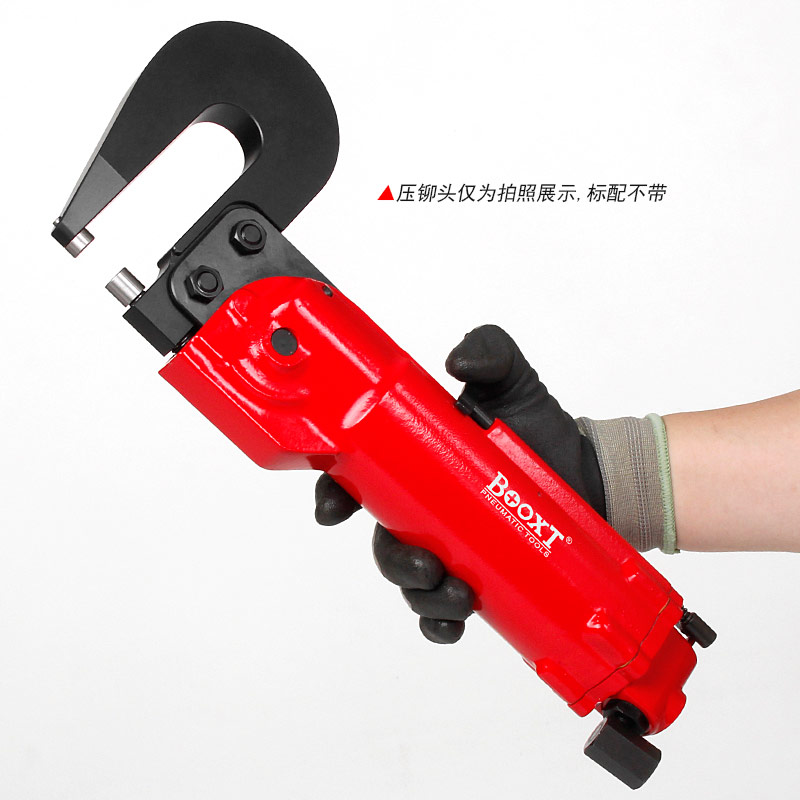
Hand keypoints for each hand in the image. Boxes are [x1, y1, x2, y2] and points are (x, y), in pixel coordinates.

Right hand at [314, 324, 604, 642]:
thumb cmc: (544, 429)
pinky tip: (455, 621)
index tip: (334, 510)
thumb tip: (456, 365)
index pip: (358, 481)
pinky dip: (439, 623)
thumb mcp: (514, 382)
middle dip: (391, 561)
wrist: (592, 476)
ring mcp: (450, 547)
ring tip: (456, 594)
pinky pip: (441, 611)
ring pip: (409, 582)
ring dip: (421, 596)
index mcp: (416, 465)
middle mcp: (426, 509)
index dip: (333, 495)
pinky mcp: (478, 577)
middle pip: (383, 542)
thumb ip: (488, 352)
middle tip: (424, 565)